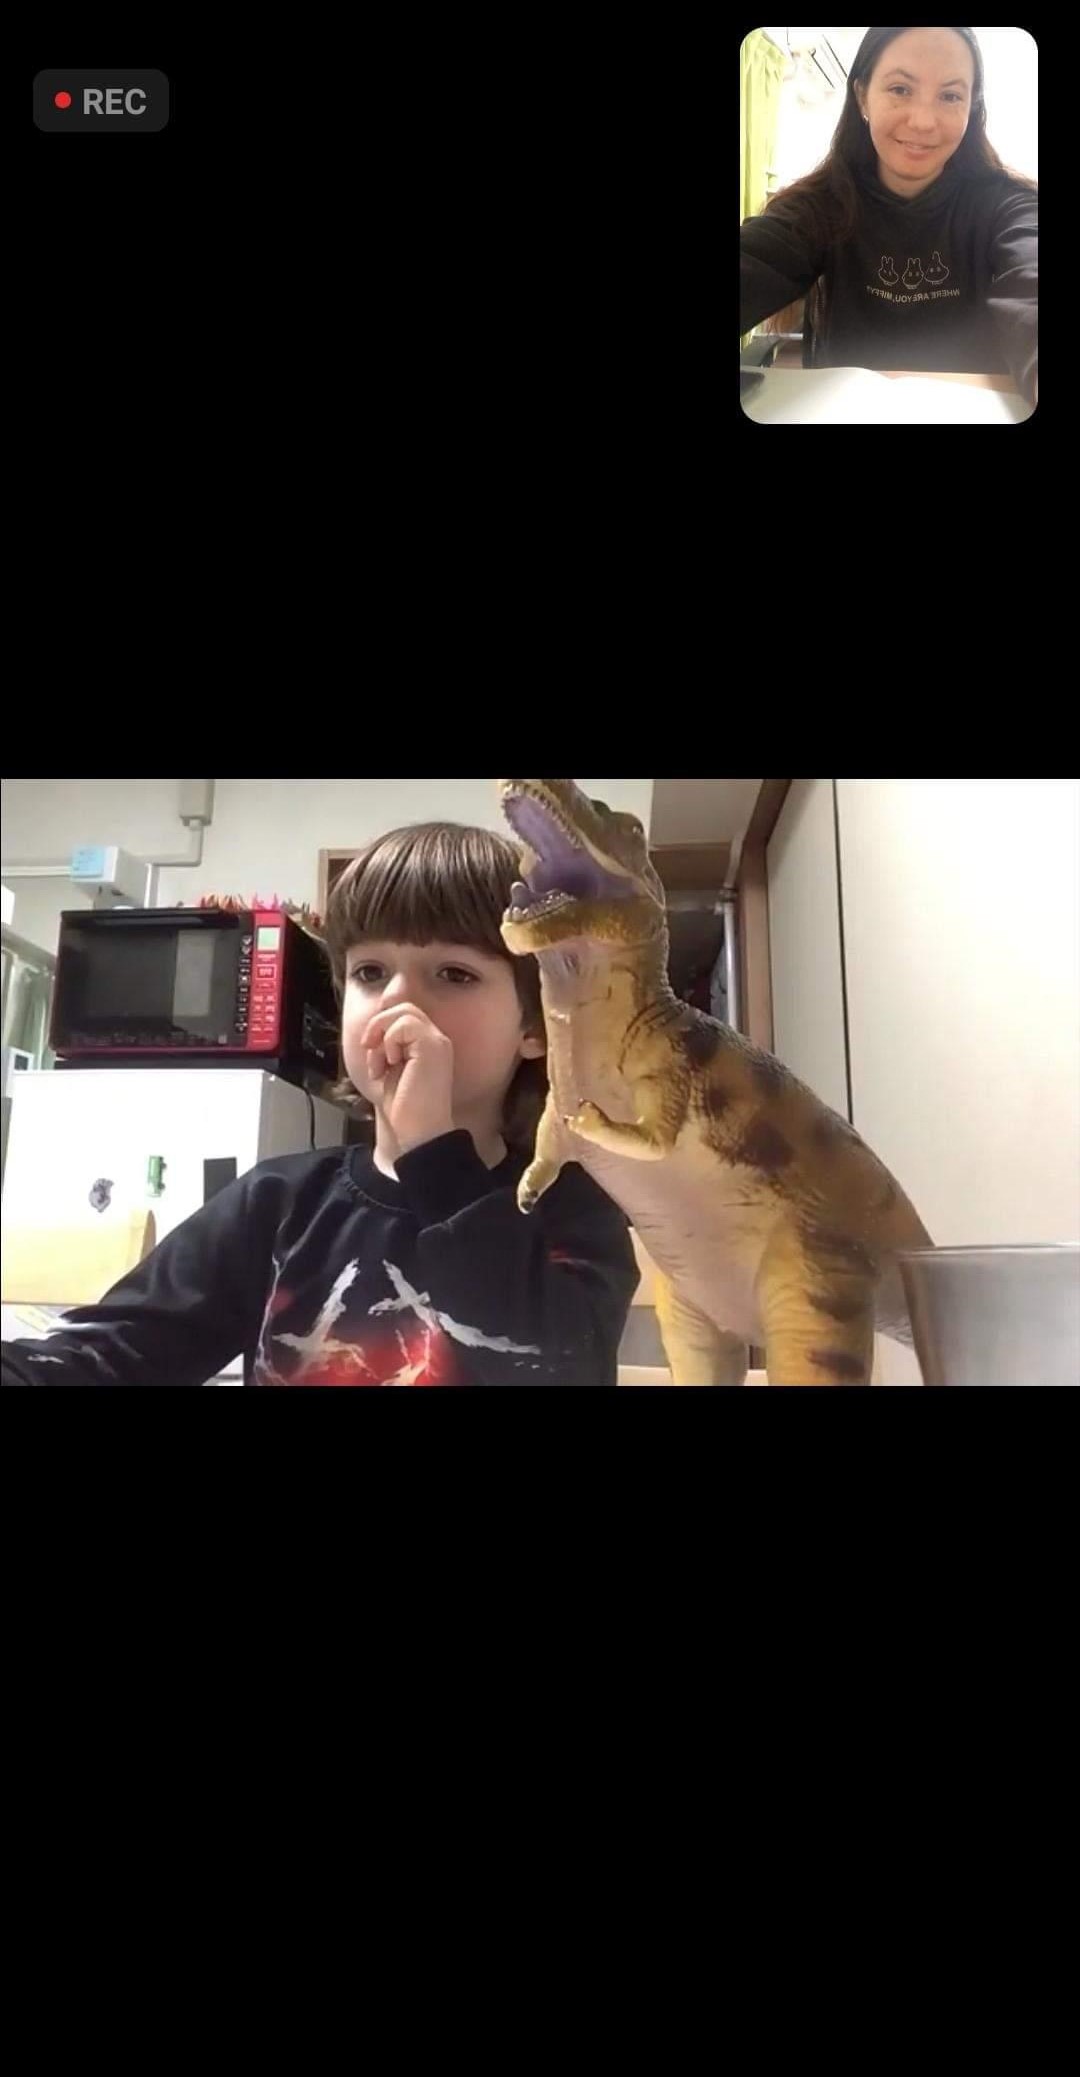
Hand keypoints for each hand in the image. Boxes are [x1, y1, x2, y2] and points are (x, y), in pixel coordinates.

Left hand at [359, 1002, 454, 1153]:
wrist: (419, 1133)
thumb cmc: (405, 1109)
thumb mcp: (390, 1070)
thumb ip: (387, 1047)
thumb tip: (373, 1030)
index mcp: (429, 1045)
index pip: (405, 1015)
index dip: (383, 1026)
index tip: (372, 1052)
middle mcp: (437, 1040)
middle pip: (404, 1007)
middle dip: (379, 1025)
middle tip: (370, 1049)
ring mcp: (437, 1042)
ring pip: (404, 1011)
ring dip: (382, 1036)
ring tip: (382, 1064)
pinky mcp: (432, 1047)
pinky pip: (403, 1025)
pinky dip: (388, 1043)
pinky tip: (390, 1066)